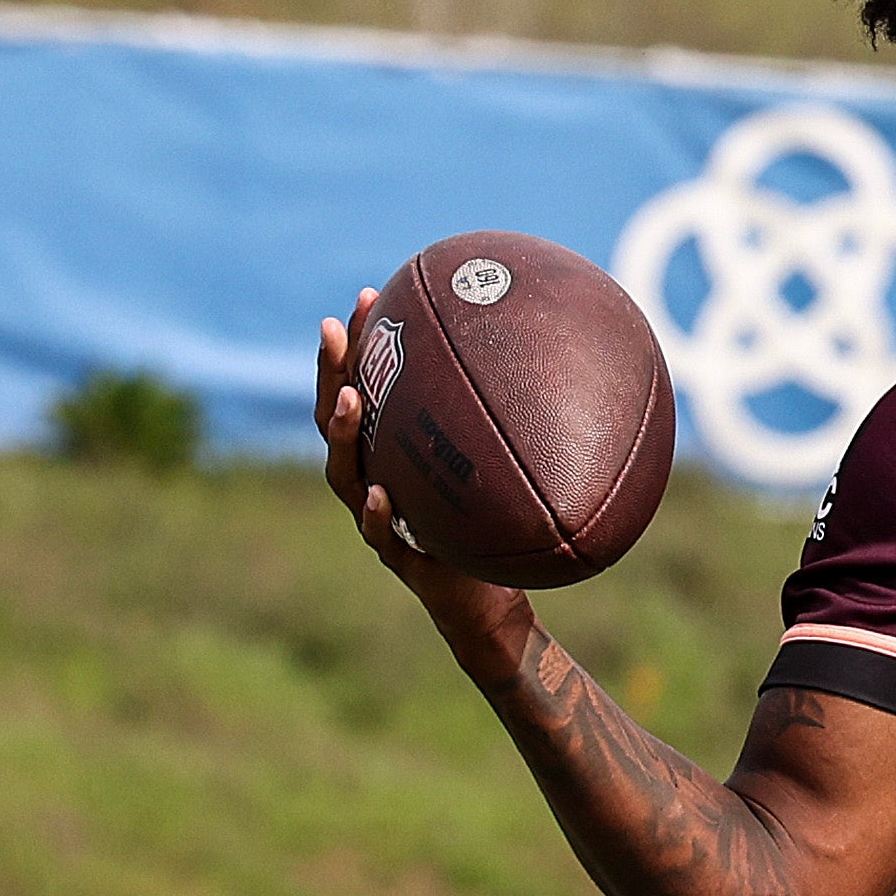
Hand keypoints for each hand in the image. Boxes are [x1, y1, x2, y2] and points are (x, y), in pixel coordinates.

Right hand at [316, 297, 499, 623]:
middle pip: (337, 421)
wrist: (489, 599)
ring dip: (345, 434)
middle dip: (333, 373)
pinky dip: (376, 514)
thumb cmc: (494, 524)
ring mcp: (379, 519)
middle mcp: (375, 478)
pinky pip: (380, 535)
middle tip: (334, 330)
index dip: (360, 346)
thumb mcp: (502, 466)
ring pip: (345, 473)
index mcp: (392, 452)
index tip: (368, 296)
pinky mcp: (399, 559)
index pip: (363, 389)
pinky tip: (380, 492)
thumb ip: (512, 421)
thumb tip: (562, 353)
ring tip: (352, 398)